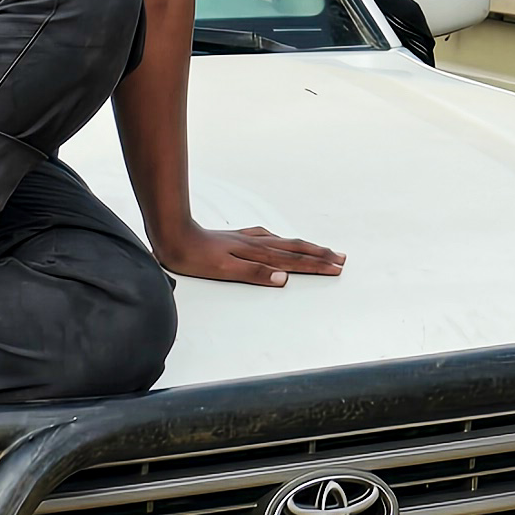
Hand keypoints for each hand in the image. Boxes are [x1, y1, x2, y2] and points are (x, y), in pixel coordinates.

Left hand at [156, 221, 344, 287]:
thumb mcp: (224, 270)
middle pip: (295, 249)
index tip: (337, 268)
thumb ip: (255, 274)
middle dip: (319, 255)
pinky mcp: (237, 238)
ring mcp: (247, 239)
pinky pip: (269, 239)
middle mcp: (256, 244)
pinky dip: (282, 241)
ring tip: (320, 249)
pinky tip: (279, 240)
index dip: (316, 265)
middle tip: (341, 258)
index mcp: (256, 254)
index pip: (294, 261)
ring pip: (284, 243)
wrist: (173, 235)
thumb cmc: (195, 257)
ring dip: (305, 248)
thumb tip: (284, 279)